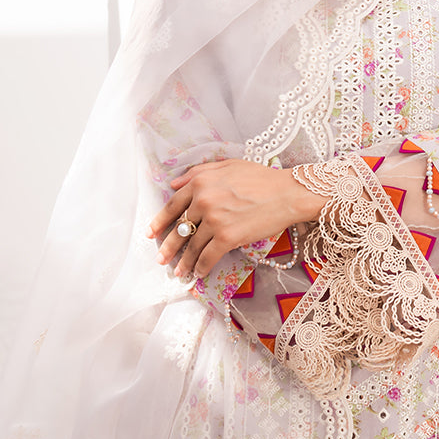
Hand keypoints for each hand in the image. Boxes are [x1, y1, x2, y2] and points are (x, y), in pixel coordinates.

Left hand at [146, 159, 323, 279]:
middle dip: (168, 247)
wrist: (287, 193)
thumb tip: (173, 184)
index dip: (160, 221)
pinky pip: (208, 257)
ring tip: (178, 272)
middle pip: (179, 228)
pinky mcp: (227, 237)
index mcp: (201, 182)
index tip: (151, 234)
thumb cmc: (261, 178)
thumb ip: (198, 172)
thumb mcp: (228, 165)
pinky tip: (198, 273)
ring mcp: (214, 220)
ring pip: (192, 246)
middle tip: (161, 259)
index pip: (173, 205)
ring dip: (184, 262)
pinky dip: (201, 267)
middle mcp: (204, 200)